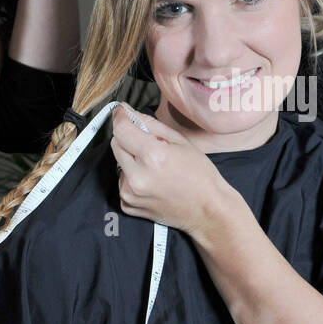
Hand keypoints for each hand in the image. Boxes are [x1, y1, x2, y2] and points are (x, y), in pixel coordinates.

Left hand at [109, 103, 233, 237]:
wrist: (206, 210)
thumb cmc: (199, 175)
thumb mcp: (181, 141)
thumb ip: (151, 124)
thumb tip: (128, 113)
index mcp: (153, 156)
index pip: (121, 130)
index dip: (121, 118)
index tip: (122, 113)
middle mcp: (137, 176)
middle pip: (116, 144)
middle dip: (128, 139)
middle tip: (148, 143)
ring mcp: (130, 193)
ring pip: (118, 163)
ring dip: (131, 160)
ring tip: (154, 167)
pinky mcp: (128, 205)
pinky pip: (122, 181)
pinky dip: (132, 177)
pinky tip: (152, 182)